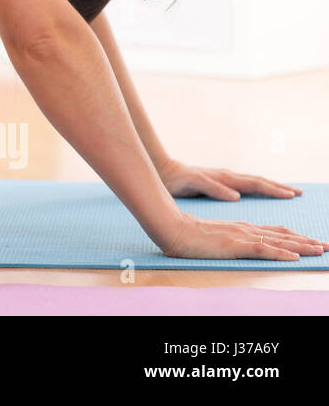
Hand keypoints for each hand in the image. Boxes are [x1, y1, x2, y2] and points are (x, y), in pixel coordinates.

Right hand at [158, 211, 327, 260]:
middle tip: (327, 247)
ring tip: (320, 250)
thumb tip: (237, 245)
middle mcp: (246, 229)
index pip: (275, 232)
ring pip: (278, 240)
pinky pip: (263, 249)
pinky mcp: (234, 244)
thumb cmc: (186, 234)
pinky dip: (281, 252)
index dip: (296, 237)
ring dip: (302, 246)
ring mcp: (241, 236)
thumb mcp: (212, 236)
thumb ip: (227, 239)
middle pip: (283, 235)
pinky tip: (294, 256)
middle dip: (307, 241)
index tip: (313, 242)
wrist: (171, 227)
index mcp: (241, 228)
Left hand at [159, 158, 302, 199]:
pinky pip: (244, 184)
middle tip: (298, 193)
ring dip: (270, 186)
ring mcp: (224, 178)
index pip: (255, 184)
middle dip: (278, 187)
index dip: (273, 190)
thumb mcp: (195, 184)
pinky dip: (257, 187)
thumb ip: (215, 189)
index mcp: (225, 178)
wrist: (165, 172)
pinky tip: (260, 191)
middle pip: (258, 181)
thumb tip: (236, 196)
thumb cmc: (178, 181)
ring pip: (253, 181)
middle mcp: (228, 176)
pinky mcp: (220, 181)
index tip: (290, 195)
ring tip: (286, 191)